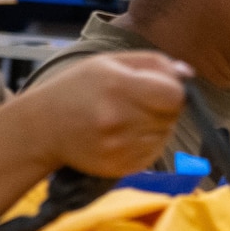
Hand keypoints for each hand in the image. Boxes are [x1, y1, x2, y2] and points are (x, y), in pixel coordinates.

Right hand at [27, 51, 190, 175]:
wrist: (42, 128)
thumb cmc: (77, 89)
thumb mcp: (109, 62)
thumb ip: (152, 63)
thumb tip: (187, 74)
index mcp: (118, 86)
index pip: (174, 94)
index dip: (172, 89)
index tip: (158, 87)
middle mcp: (119, 119)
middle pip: (172, 115)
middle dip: (163, 107)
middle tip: (137, 102)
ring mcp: (120, 147)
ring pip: (165, 135)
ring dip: (156, 126)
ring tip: (127, 118)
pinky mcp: (120, 168)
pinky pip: (153, 154)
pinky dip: (146, 143)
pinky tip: (124, 135)